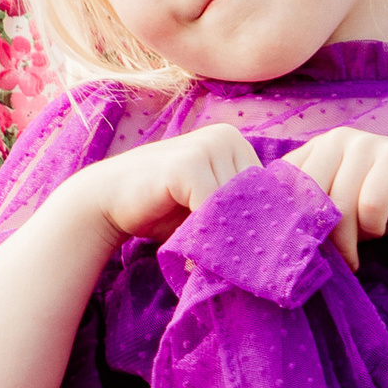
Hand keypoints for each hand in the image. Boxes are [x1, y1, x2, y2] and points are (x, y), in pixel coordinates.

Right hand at [84, 124, 260, 243]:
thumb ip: (238, 208)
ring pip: (235, 204)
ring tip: (196, 245)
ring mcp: (207, 145)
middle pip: (256, 197)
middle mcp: (227, 136)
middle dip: (237, 228)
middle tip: (212, 250)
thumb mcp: (209, 203)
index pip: (268, 190)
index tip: (232, 244)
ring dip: (218, 233)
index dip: (251, 222)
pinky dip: (201, 229)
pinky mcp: (188, 163)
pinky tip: (184, 240)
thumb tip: (278, 237)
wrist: (108, 198)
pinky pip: (212, 206)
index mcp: (237, 142)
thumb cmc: (163, 207)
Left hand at [284, 129, 387, 266]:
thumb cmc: (374, 203)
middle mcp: (336, 140)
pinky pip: (370, 204)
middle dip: (316, 236)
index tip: (296, 248)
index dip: (286, 219)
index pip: (283, 183)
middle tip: (327, 261)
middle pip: (309, 196)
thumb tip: (274, 239)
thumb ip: (308, 211)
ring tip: (353, 257)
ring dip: (346, 241)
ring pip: (339, 204)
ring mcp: (366, 144)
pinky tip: (379, 230)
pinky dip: (373, 227)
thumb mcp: (334, 207)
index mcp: (314, 149)